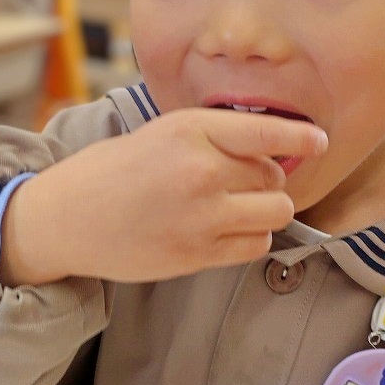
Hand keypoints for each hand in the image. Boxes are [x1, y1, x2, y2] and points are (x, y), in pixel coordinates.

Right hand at [0, 108, 327, 285]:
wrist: (66, 219)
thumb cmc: (110, 172)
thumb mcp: (159, 133)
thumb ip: (211, 137)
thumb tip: (267, 146)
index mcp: (190, 129)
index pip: (267, 130)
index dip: (301, 136)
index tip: (319, 141)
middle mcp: (201, 169)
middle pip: (274, 174)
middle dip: (267, 178)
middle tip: (240, 182)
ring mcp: (202, 215)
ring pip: (275, 211)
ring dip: (266, 209)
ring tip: (238, 207)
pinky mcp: (198, 254)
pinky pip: (257, 245)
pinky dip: (252, 238)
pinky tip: (226, 230)